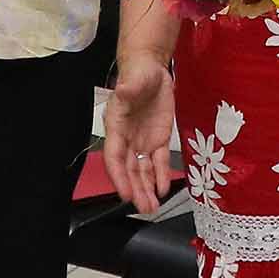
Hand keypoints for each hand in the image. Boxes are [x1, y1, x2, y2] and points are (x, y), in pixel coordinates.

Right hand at [103, 55, 177, 213]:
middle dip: (136, 189)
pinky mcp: (158, 140)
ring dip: (146, 189)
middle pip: (129, 169)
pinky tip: (163, 189)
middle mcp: (127, 138)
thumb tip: (123, 91)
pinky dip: (160, 176)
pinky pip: (158, 162)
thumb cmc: (138, 73)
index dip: (119, 176)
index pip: (115, 157)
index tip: (125, 193)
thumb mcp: (135, 79)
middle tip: (144, 208)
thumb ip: (129, 88)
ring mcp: (142, 141)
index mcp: (116, 126)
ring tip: (152, 207)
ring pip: (142, 170)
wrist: (152, 70)